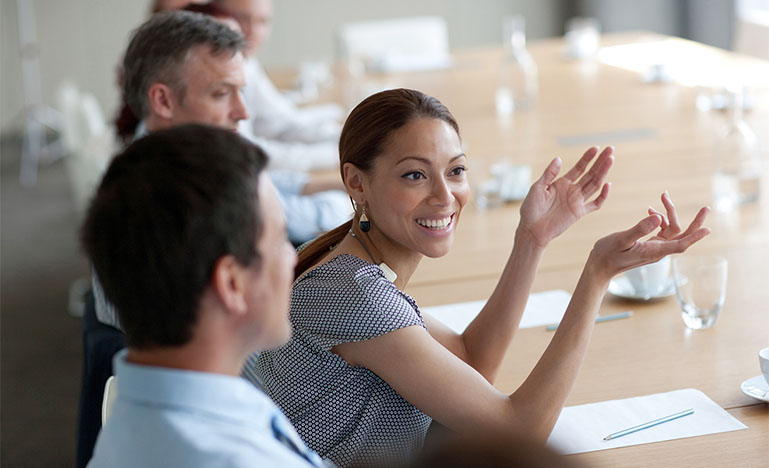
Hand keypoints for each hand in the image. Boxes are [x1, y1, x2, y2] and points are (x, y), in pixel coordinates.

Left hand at [518, 146, 613, 246]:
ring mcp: (577, 201)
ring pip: (595, 185)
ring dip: (603, 172)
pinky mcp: (579, 213)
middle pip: (590, 174)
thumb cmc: (531, 208)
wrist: (531, 229)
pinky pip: (595, 204)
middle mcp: (572, 190)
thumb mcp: (537, 187)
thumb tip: (558, 158)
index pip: (579, 168)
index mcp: (562, 183)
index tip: (596, 148)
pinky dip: (603, 195)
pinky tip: (608, 184)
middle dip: (600, 162)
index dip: (587, 158)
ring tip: (611, 160)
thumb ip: (549, 174)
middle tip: (610, 149)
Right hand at [587, 194, 710, 281]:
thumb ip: (640, 228)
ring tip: (662, 197)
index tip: (708, 229)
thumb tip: (658, 217)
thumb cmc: (608, 254)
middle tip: (706, 208)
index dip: (695, 237)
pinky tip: (650, 211)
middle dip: (694, 222)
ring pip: (672, 230)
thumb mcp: (622, 239)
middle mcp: (658, 250)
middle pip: (682, 236)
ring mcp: (655, 248)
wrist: (600, 266)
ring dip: (670, 214)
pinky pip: (663, 231)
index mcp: (654, 251)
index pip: (680, 244)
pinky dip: (660, 219)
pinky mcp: (650, 245)